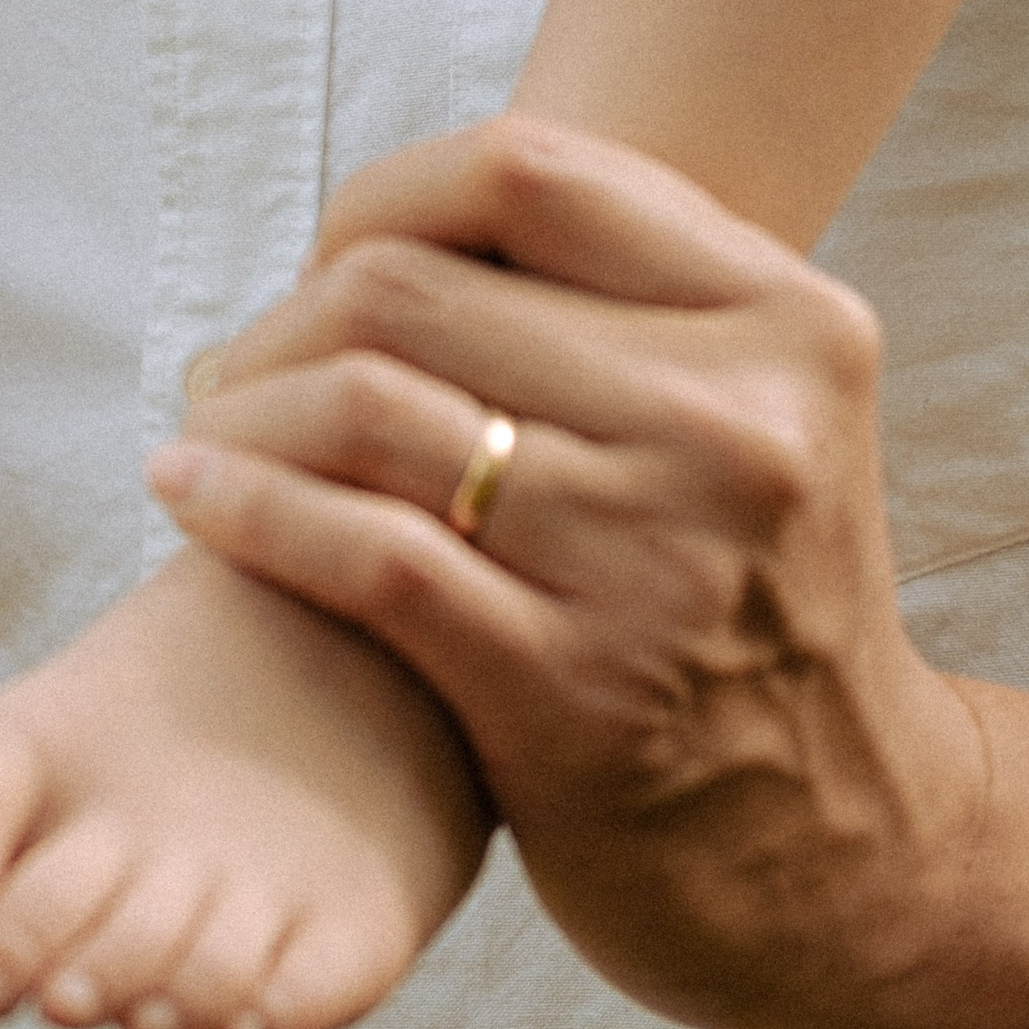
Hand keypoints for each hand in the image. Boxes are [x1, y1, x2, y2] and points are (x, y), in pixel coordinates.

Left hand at [145, 119, 989, 1028]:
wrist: (838, 856)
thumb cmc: (741, 619)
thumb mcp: (752, 430)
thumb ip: (623, 314)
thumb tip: (402, 214)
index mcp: (787, 325)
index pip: (524, 172)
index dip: (378, 201)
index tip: (324, 267)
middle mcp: (737, 426)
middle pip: (412, 289)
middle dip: (280, 322)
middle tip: (229, 376)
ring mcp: (656, 558)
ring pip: (365, 406)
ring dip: (237, 414)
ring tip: (202, 440)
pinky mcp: (570, 687)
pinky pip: (359, 553)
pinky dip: (243, 510)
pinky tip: (190, 502)